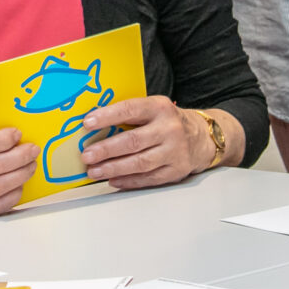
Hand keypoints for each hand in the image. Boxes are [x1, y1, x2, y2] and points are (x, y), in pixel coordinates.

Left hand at [77, 96, 214, 190]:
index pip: (130, 110)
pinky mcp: (176, 170)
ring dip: (113, 168)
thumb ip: (130, 115)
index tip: (87, 123)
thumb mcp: (154, 109)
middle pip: (133, 141)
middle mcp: (169, 129)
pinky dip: (129, 181)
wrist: (201, 137)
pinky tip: (113, 181)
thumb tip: (93, 127)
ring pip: (140, 163)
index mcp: (160, 108)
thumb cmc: (167, 122)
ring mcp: (174, 151)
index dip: (108, 116)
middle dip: (106, 150)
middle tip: (86, 156)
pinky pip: (149, 179)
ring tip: (94, 171)